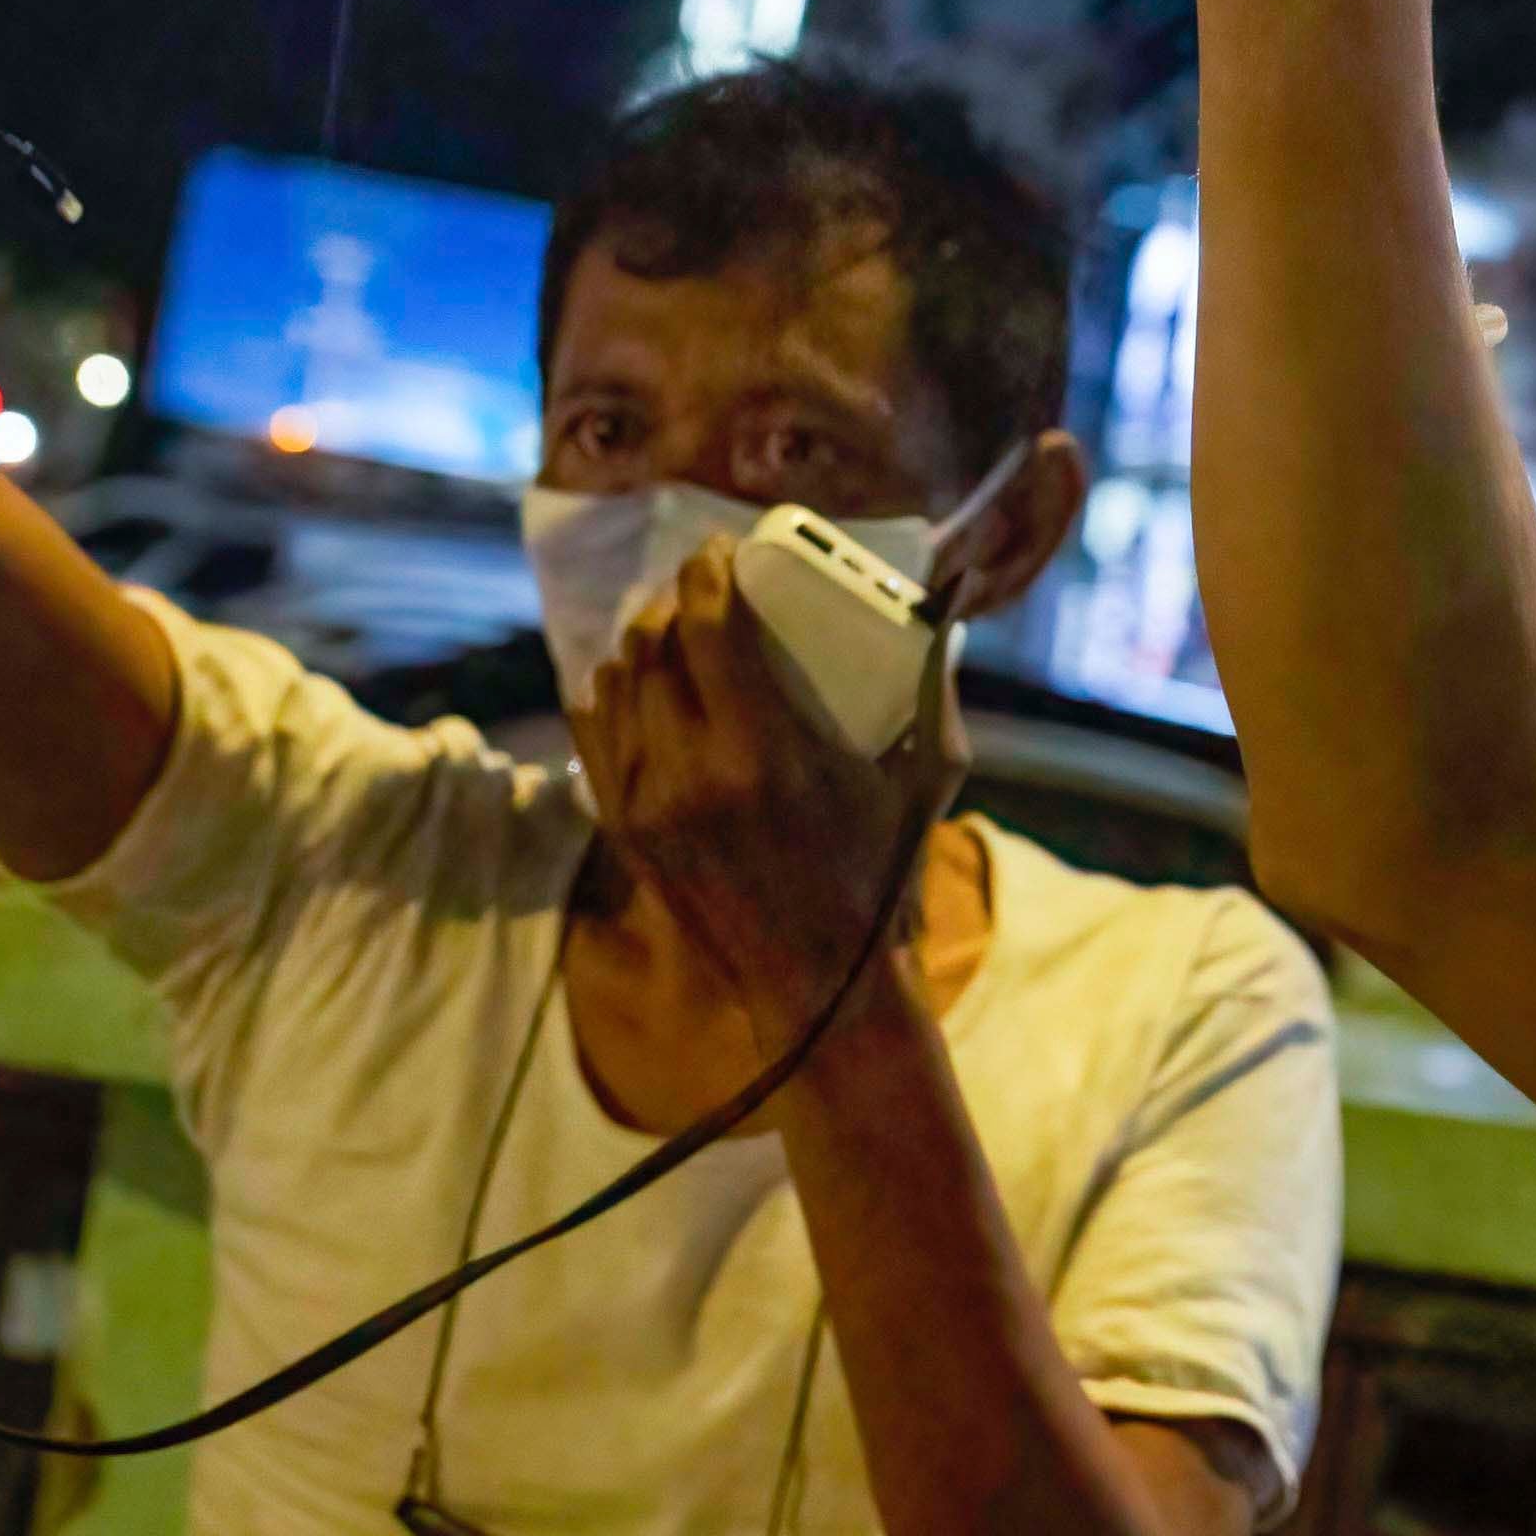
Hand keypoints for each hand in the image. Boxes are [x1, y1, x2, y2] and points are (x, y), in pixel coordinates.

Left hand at [573, 537, 963, 1077]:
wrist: (821, 983)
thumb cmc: (882, 872)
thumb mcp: (926, 780)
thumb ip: (935, 692)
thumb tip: (942, 614)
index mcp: (766, 755)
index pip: (707, 628)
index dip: (707, 572)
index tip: (722, 552)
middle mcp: (692, 777)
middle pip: (653, 646)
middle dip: (675, 600)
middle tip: (702, 587)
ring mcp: (647, 808)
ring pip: (616, 682)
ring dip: (642, 642)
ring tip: (673, 631)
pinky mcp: (625, 831)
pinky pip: (593, 731)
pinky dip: (612, 691)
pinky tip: (639, 681)